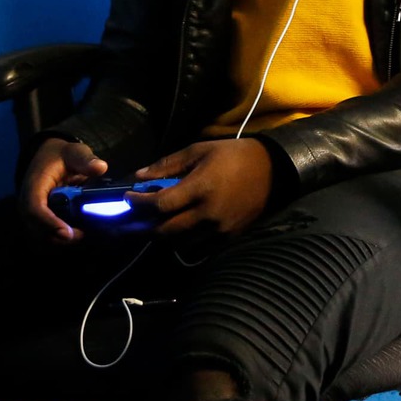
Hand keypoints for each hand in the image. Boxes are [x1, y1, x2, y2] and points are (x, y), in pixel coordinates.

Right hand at [19, 137, 107, 241]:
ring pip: (40, 234)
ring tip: (81, 234)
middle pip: (36, 227)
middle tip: (81, 235)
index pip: (35, 208)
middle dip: (57, 235)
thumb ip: (86, 159)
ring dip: (59, 238)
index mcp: (34, 185)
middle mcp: (27, 202)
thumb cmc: (62, 155)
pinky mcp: (38, 219)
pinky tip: (77, 232)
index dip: (49, 222)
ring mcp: (31, 213)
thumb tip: (100, 167)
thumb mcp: (75, 152)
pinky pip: (45, 233)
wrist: (50, 157)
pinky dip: (60, 236)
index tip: (67, 232)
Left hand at [134, 139, 275, 239]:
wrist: (272, 170)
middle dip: (145, 224)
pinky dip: (184, 242)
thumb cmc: (233, 156)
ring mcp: (218, 229)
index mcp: (200, 188)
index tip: (128, 198)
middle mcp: (207, 213)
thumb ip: (168, 165)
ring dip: (165, 234)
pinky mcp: (227, 238)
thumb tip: (138, 177)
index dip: (138, 204)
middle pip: (164, 230)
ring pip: (178, 243)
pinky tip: (183, 229)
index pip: (159, 204)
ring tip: (160, 222)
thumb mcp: (200, 151)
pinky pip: (197, 249)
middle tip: (136, 217)